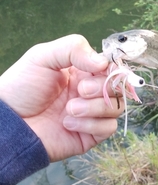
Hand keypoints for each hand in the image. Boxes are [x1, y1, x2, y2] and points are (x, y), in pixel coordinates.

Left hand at [0, 34, 123, 161]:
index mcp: (82, 71)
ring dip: (95, 107)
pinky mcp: (89, 135)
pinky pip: (108, 128)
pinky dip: (91, 124)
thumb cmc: (21, 87)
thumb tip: (104, 62)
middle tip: (80, 90)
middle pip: (118, 87)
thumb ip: (73, 49)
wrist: (8, 123)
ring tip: (69, 110)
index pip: (112, 67)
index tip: (98, 70)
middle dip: (102, 88)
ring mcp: (91, 114)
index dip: (112, 68)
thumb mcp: (42, 57)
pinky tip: (68, 123)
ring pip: (117, 107)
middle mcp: (90, 92)